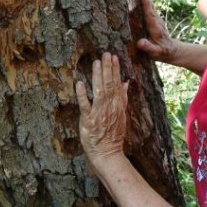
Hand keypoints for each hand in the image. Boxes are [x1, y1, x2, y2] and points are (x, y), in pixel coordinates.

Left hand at [76, 53, 129, 168]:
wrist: (108, 153)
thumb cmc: (113, 134)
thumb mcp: (122, 115)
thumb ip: (123, 98)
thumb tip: (126, 83)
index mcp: (117, 105)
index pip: (116, 84)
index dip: (115, 70)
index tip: (113, 57)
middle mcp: (109, 107)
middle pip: (109, 84)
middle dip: (107, 68)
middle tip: (105, 54)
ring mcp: (98, 113)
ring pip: (98, 91)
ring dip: (97, 76)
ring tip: (96, 62)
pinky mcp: (88, 120)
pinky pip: (85, 105)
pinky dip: (82, 94)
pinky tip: (80, 83)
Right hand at [135, 0, 178, 63]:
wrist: (171, 50)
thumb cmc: (161, 52)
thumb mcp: (156, 53)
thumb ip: (149, 48)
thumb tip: (140, 43)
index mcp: (155, 27)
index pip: (149, 13)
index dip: (146, 3)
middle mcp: (156, 20)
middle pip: (149, 4)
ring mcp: (155, 18)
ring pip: (149, 4)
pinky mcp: (153, 18)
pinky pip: (148, 6)